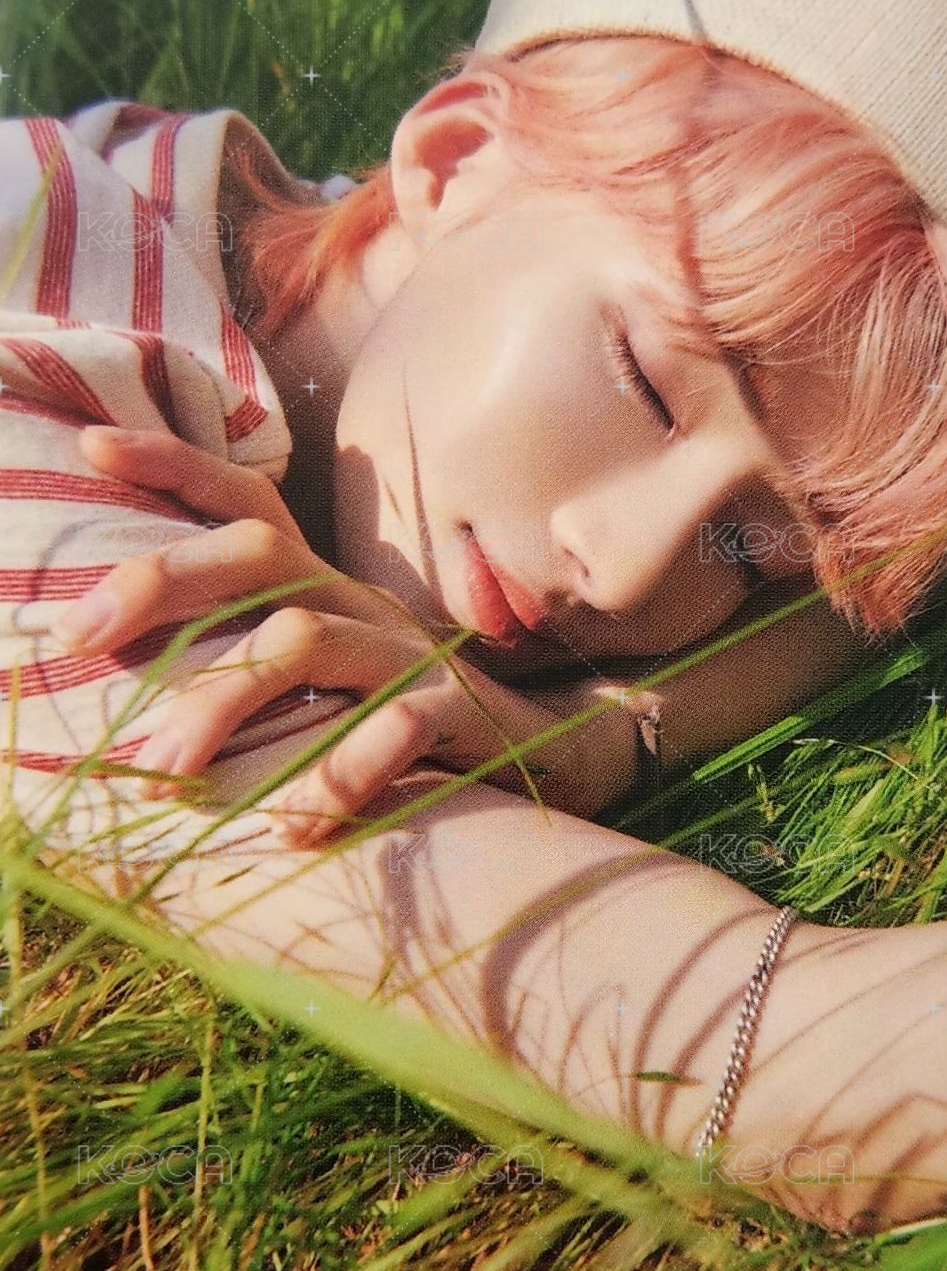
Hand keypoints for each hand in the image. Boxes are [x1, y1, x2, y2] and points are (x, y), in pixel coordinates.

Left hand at [54, 427, 633, 836]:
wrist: (544, 760)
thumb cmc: (400, 725)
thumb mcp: (323, 679)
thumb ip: (248, 664)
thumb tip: (130, 688)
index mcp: (320, 585)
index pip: (246, 499)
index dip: (174, 462)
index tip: (90, 441)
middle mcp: (358, 602)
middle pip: (259, 551)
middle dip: (161, 578)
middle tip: (77, 631)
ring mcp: (406, 654)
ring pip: (304, 640)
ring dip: (222, 701)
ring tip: (163, 772)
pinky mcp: (452, 714)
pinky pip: (391, 731)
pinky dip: (335, 778)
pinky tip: (290, 829)